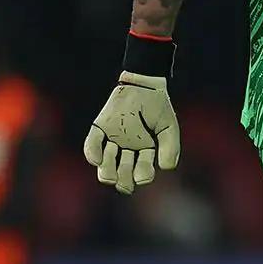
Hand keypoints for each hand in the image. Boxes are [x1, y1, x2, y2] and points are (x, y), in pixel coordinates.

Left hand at [82, 71, 179, 193]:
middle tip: (126, 167)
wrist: (144, 83)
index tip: (146, 164)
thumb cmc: (158, 106)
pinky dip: (93, 154)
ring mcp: (112, 142)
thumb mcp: (169, 127)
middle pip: (121, 178)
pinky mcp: (100, 129)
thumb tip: (165, 168)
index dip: (143, 175)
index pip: (141, 175)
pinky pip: (91, 147)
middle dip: (123, 180)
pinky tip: (98, 156)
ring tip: (114, 150)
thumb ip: (170, 147)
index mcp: (144, 154)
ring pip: (104, 169)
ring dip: (108, 169)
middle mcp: (127, 151)